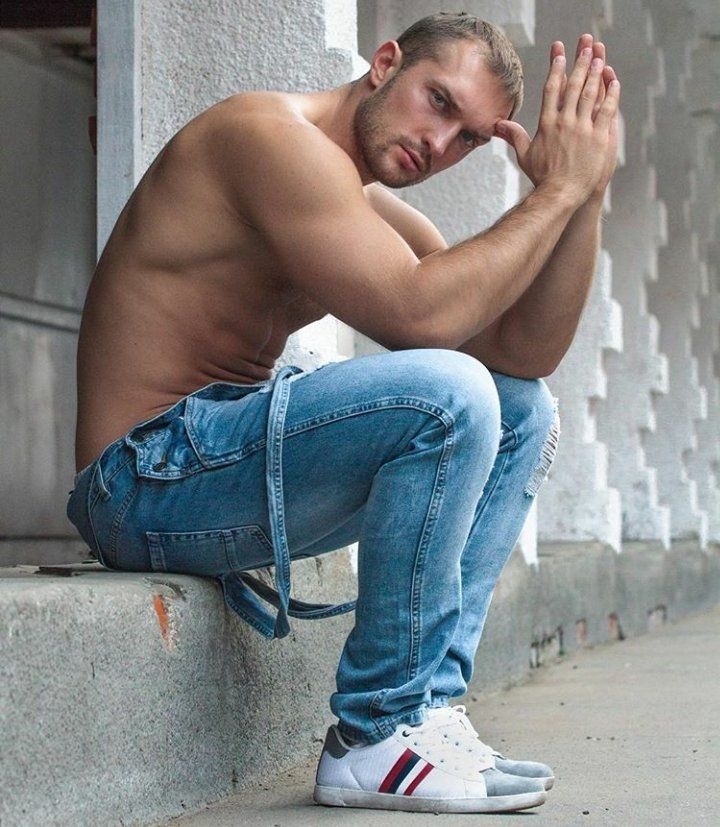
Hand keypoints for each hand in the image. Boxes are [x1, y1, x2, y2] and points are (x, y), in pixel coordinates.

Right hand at [495, 34, 620, 203]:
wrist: (560, 194)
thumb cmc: (541, 177)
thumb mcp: (524, 155)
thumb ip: (514, 136)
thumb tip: (497, 126)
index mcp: (547, 124)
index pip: (552, 90)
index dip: (556, 70)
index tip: (560, 55)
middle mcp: (564, 122)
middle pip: (573, 86)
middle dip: (579, 63)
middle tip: (585, 46)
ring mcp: (583, 129)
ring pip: (591, 94)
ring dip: (596, 73)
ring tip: (599, 57)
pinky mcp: (599, 137)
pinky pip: (607, 110)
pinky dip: (611, 94)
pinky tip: (614, 81)